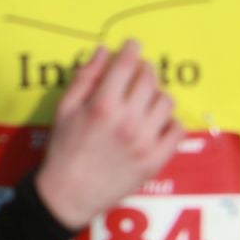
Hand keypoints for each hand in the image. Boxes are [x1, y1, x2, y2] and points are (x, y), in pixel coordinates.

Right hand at [33, 41, 184, 229]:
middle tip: (136, 73)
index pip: (126, 65)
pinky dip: (169, 121)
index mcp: (103, 105)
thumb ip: (85, 78)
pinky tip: (155, 122)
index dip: (131, 49)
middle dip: (143, 70)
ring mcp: (146, 141)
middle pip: (149, 79)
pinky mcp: (156, 160)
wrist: (68, 194)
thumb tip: (103, 52)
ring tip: (144, 100)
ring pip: (166, 102)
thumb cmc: (62, 149)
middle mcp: (128, 120)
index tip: (133, 45)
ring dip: (156, 94)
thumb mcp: (64, 109)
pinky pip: (177, 130)